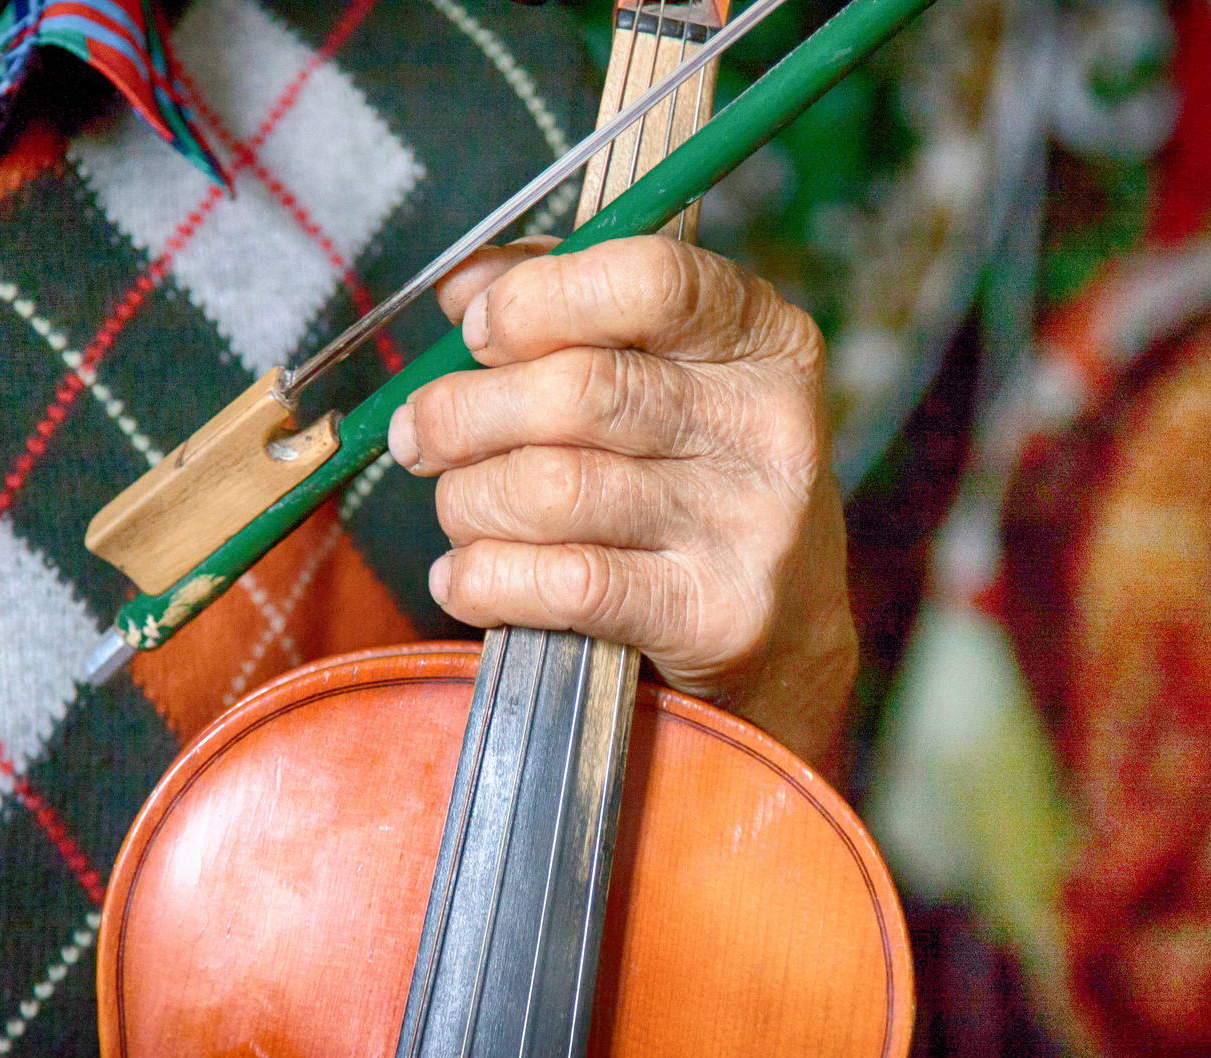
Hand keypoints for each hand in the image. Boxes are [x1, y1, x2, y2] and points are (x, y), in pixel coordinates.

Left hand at [386, 235, 856, 769]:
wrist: (787, 624)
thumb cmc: (694, 476)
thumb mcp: (664, 371)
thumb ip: (565, 306)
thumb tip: (464, 286)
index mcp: (762, 336)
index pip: (648, 281)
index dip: (536, 299)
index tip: (476, 330)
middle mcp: (767, 424)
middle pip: (577, 390)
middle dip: (466, 412)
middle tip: (423, 434)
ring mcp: (748, 524)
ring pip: (553, 490)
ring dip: (468, 500)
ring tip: (460, 507)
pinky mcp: (716, 613)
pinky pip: (562, 584)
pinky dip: (483, 578)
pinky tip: (466, 575)